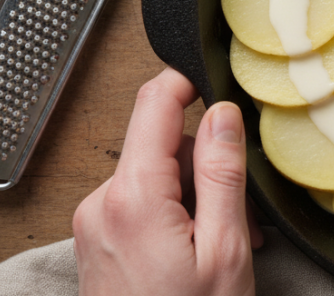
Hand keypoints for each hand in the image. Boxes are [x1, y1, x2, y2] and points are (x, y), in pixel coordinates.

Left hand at [73, 68, 261, 295]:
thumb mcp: (226, 250)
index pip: (153, 104)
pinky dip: (173, 215)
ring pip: (152, 175)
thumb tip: (221, 114)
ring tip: (223, 242)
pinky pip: (138, 204)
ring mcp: (92, 224)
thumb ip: (222, 174)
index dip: (186, 84)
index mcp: (132, 197)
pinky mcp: (94, 241)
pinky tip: (198, 250)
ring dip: (193, 195)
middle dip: (204, 165)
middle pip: (159, 145)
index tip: (213, 85)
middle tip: (241, 211)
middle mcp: (100, 202)